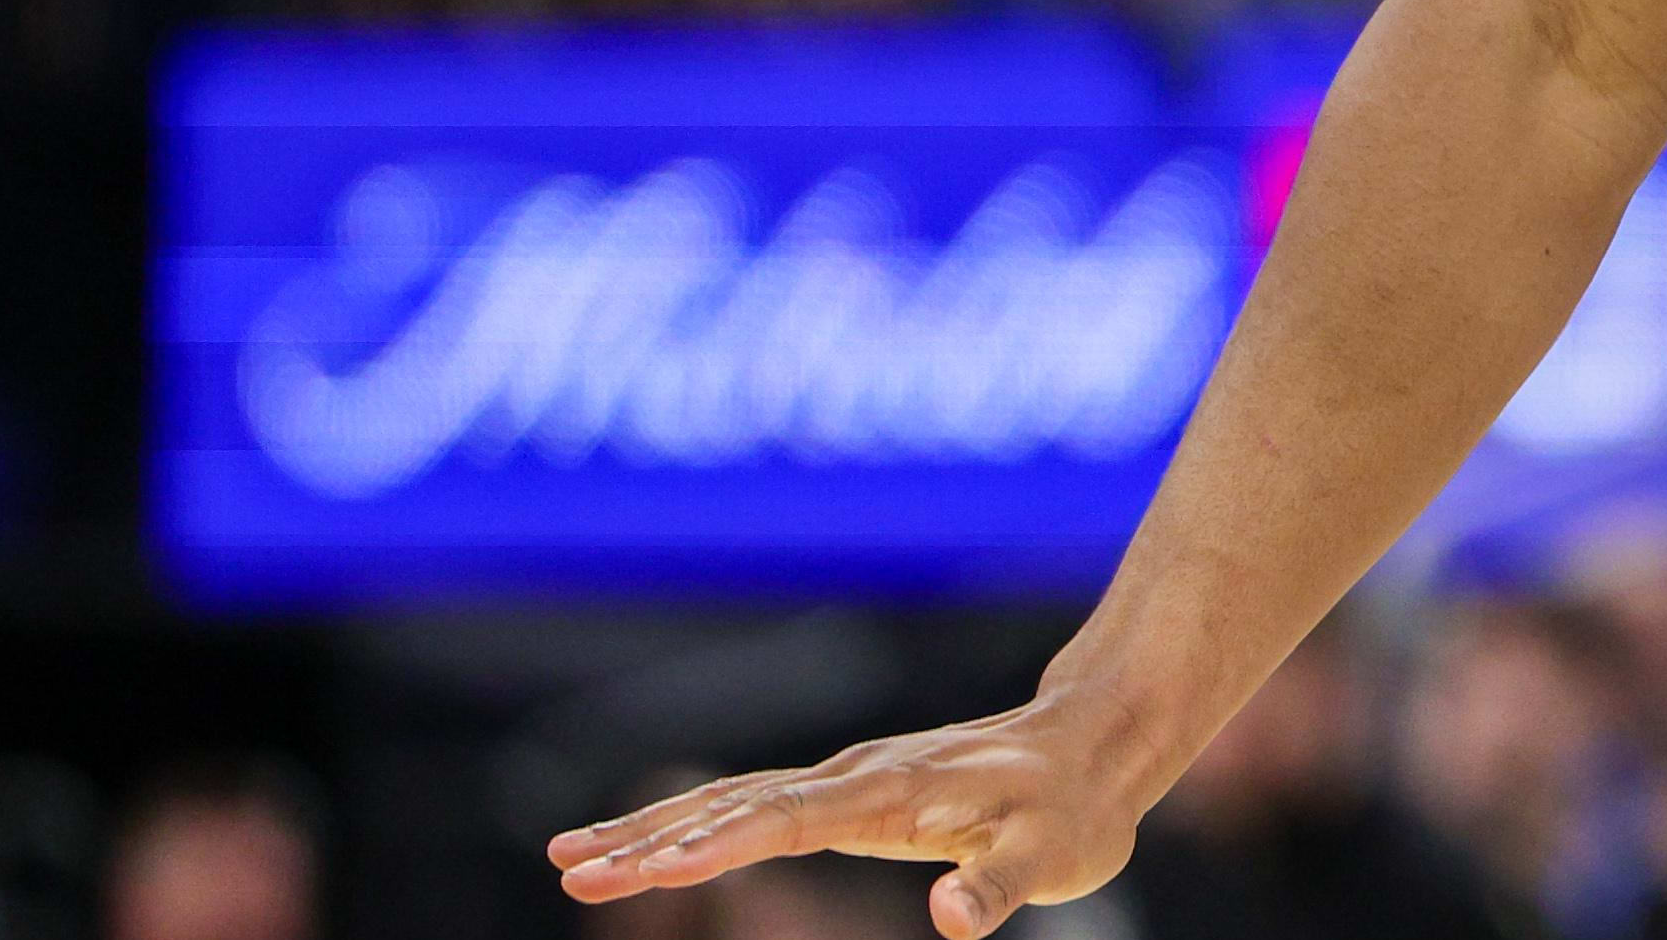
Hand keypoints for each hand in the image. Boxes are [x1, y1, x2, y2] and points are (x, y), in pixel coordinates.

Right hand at [547, 693, 1154, 935]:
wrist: (1096, 744)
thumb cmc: (1075, 807)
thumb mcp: (1052, 857)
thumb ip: (996, 890)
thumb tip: (947, 923)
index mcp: (893, 789)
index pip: (791, 817)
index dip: (723, 842)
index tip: (656, 865)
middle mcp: (858, 776)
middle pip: (736, 804)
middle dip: (653, 839)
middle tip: (570, 867)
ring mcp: (850, 780)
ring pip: (733, 800)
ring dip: (655, 829)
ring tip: (571, 857)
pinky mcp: (852, 793)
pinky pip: (755, 806)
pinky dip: (696, 823)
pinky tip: (653, 845)